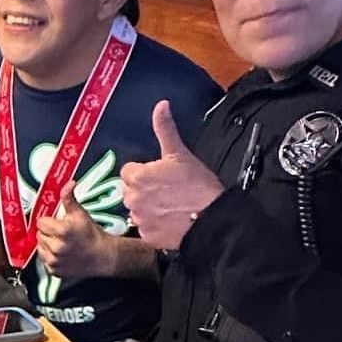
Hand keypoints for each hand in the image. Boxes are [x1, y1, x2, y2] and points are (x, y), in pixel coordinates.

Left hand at [36, 181, 120, 278]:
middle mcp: (56, 247)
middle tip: (62, 233)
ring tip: (62, 243)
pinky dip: (50, 256)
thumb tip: (68, 183)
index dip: (50, 221)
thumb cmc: (92, 234)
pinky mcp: (55, 271)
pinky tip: (62, 253)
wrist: (104, 256)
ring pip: (40, 247)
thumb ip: (69, 198)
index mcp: (61, 231)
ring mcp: (55, 261)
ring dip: (47, 244)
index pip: (41, 222)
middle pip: (39, 234)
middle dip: (48, 232)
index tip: (59, 223)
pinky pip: (44, 260)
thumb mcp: (80, 214)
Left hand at [120, 101, 225, 250]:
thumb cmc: (197, 185)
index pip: (129, 171)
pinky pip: (145, 229)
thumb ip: (165, 129)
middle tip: (166, 191)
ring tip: (169, 206)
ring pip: (136, 210)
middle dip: (143, 190)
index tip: (161, 176)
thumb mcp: (180, 153)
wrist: (212, 218)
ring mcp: (139, 220)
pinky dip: (154, 226)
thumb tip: (161, 104)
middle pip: (130, 191)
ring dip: (147, 208)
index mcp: (136, 177)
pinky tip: (170, 221)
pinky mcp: (147, 237)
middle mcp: (132, 199)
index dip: (145, 172)